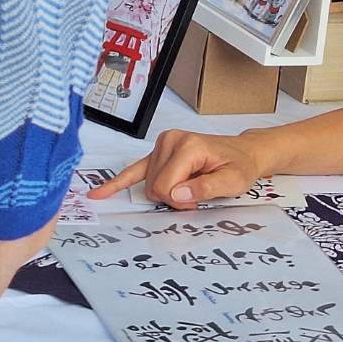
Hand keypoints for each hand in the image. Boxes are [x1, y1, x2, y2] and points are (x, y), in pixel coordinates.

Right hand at [88, 129, 266, 208]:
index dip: (179, 201)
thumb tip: (177, 194)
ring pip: (148, 185)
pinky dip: (117, 182)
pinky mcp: (158, 151)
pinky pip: (133, 170)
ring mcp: (163, 144)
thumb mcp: (233, 181)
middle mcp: (171, 140)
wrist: (245, 152)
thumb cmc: (240, 166)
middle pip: (155, 186)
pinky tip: (98, 193)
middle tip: (195, 193)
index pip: (165, 186)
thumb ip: (206, 188)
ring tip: (189, 185)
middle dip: (172, 198)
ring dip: (166, 192)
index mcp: (188, 146)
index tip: (196, 199)